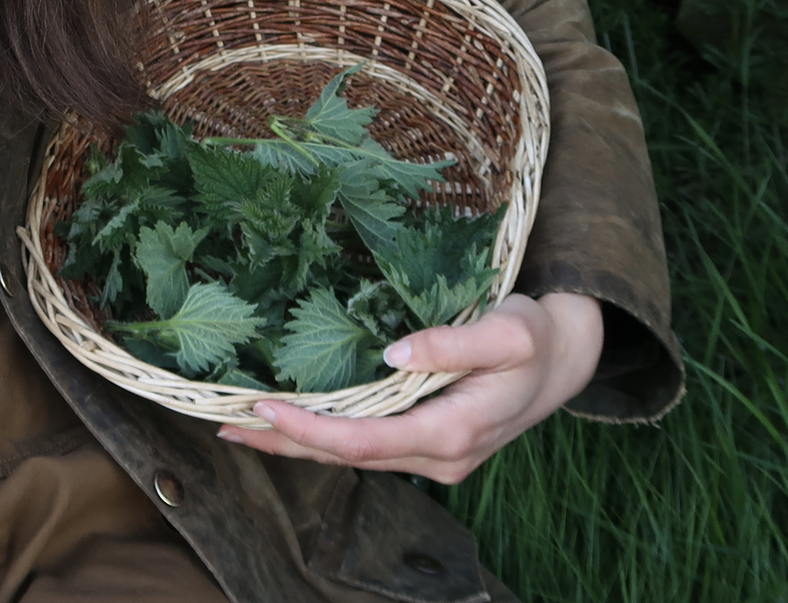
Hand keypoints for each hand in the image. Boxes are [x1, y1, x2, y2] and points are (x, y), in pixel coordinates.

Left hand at [216, 292, 602, 482]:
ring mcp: (432, 455)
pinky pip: (364, 444)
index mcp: (453, 433)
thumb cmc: (535, 337)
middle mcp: (438, 456)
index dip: (311, 431)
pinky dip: (322, 435)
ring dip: (295, 442)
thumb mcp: (507, 332)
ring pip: (352, 455)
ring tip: (238, 422)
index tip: (264, 406)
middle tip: (223, 420)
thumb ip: (454, 343)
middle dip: (284, 441)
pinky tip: (289, 421)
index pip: (365, 442)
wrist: (565, 358)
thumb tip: (394, 352)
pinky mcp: (426, 442)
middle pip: (347, 456)